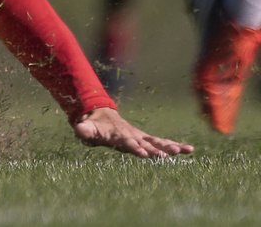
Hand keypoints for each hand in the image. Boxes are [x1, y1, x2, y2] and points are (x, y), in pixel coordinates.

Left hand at [71, 105, 191, 158]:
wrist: (101, 115)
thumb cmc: (93, 126)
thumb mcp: (86, 128)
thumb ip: (83, 129)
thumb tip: (78, 129)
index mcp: (118, 134)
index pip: (127, 141)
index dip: (134, 147)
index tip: (143, 153)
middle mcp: (132, 135)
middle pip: (145, 142)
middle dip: (156, 148)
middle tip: (168, 154)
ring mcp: (140, 136)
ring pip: (157, 142)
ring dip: (169, 146)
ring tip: (183, 150)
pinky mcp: (146, 139)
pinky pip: (162, 142)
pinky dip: (175, 145)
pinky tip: (189, 150)